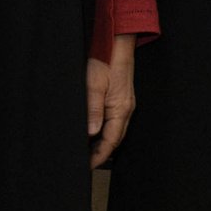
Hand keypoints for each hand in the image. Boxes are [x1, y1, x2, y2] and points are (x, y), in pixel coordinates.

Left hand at [87, 35, 137, 166]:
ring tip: (87, 150)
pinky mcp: (121, 99)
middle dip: (101, 153)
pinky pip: (115, 122)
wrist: (117, 44)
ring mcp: (125, 104)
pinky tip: (94, 132)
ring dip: (103, 142)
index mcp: (121, 109)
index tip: (88, 166)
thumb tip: (90, 132)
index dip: (99, 156)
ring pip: (115, 131)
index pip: (111, 141)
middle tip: (85, 162)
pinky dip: (105, 131)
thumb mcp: (94, 86)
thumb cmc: (106, 61)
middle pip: (115, 139)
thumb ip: (93, 110)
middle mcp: (126, 109)